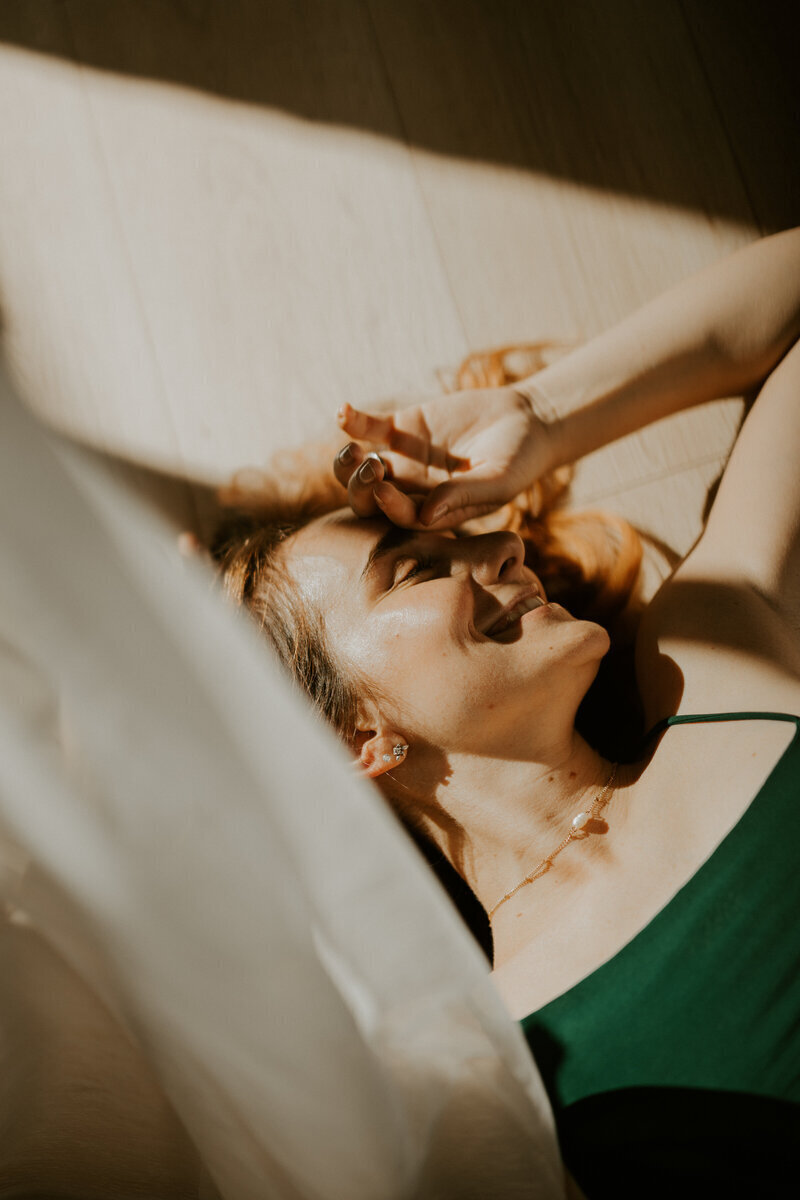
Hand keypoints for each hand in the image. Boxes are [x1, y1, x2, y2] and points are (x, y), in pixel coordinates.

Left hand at [333, 385, 556, 528]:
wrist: (525, 421)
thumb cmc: (519, 459)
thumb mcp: (498, 480)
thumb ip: (463, 495)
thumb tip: (426, 515)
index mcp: (433, 512)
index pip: (402, 515)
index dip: (389, 506)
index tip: (383, 489)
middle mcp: (411, 489)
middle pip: (370, 498)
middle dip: (360, 487)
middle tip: (369, 467)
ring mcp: (402, 459)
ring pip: (361, 467)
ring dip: (349, 461)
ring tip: (350, 448)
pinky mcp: (401, 427)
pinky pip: (368, 428)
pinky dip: (353, 421)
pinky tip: (343, 412)